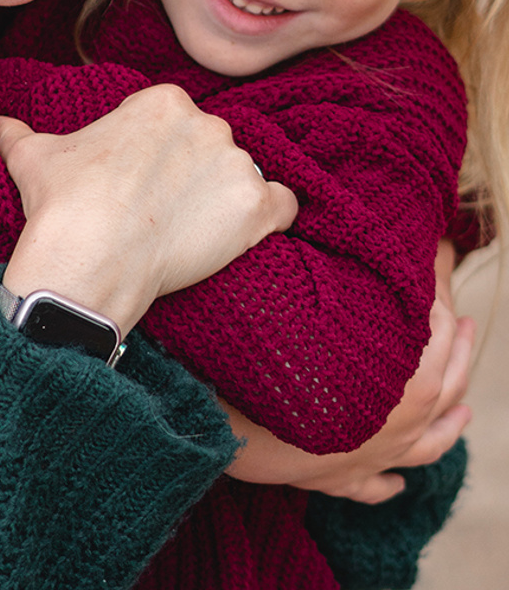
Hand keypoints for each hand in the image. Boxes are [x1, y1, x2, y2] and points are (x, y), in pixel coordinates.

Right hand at [0, 83, 296, 334]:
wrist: (88, 260)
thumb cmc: (62, 203)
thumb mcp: (31, 156)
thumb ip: (14, 131)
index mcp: (161, 101)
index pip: (174, 121)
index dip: (157, 154)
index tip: (139, 182)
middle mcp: (206, 123)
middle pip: (209, 146)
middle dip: (191, 173)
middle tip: (162, 209)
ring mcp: (236, 165)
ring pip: (242, 175)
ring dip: (224, 198)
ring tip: (191, 229)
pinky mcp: (257, 208)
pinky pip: (283, 206)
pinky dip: (269, 219)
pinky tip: (240, 235)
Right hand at [225, 241, 473, 502]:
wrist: (236, 430)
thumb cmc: (274, 367)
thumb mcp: (308, 310)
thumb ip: (331, 273)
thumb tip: (318, 217)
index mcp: (404, 382)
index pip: (435, 331)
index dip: (437, 295)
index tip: (437, 263)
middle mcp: (401, 423)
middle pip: (449, 385)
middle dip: (460, 349)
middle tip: (465, 323)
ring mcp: (377, 455)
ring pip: (432, 443)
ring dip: (451, 423)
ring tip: (464, 412)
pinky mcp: (343, 479)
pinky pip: (377, 485)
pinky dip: (391, 483)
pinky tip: (397, 483)